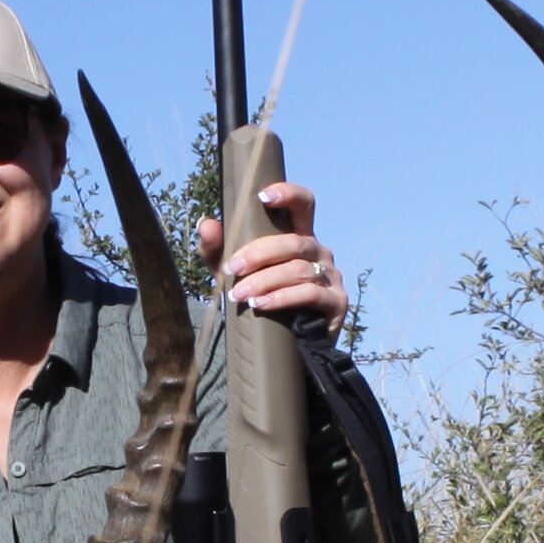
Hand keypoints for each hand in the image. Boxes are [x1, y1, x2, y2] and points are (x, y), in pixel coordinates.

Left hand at [197, 181, 351, 334]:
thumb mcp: (235, 275)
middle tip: (231, 269)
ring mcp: (332, 276)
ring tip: (239, 295)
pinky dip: (282, 298)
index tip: (261, 197)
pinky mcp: (337, 302)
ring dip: (264, 281)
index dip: (289, 194)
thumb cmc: (263, 302)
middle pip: (293, 241)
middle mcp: (319, 252)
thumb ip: (219, 251)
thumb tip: (206, 223)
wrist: (286, 348)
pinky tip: (261, 305)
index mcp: (299, 238)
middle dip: (259, 254)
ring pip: (298, 269)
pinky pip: (310, 293)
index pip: (304, 204)